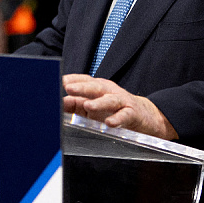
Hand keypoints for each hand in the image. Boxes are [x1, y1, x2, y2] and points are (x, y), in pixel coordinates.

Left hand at [63, 74, 178, 139]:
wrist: (145, 116)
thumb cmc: (115, 110)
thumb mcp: (94, 107)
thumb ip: (76, 104)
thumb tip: (60, 102)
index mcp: (98, 88)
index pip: (84, 80)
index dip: (72, 79)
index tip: (58, 79)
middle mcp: (109, 91)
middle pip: (95, 87)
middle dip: (81, 87)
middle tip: (68, 87)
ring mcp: (122, 102)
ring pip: (110, 100)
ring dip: (99, 103)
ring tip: (88, 105)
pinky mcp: (132, 114)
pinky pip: (125, 116)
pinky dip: (117, 119)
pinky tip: (110, 123)